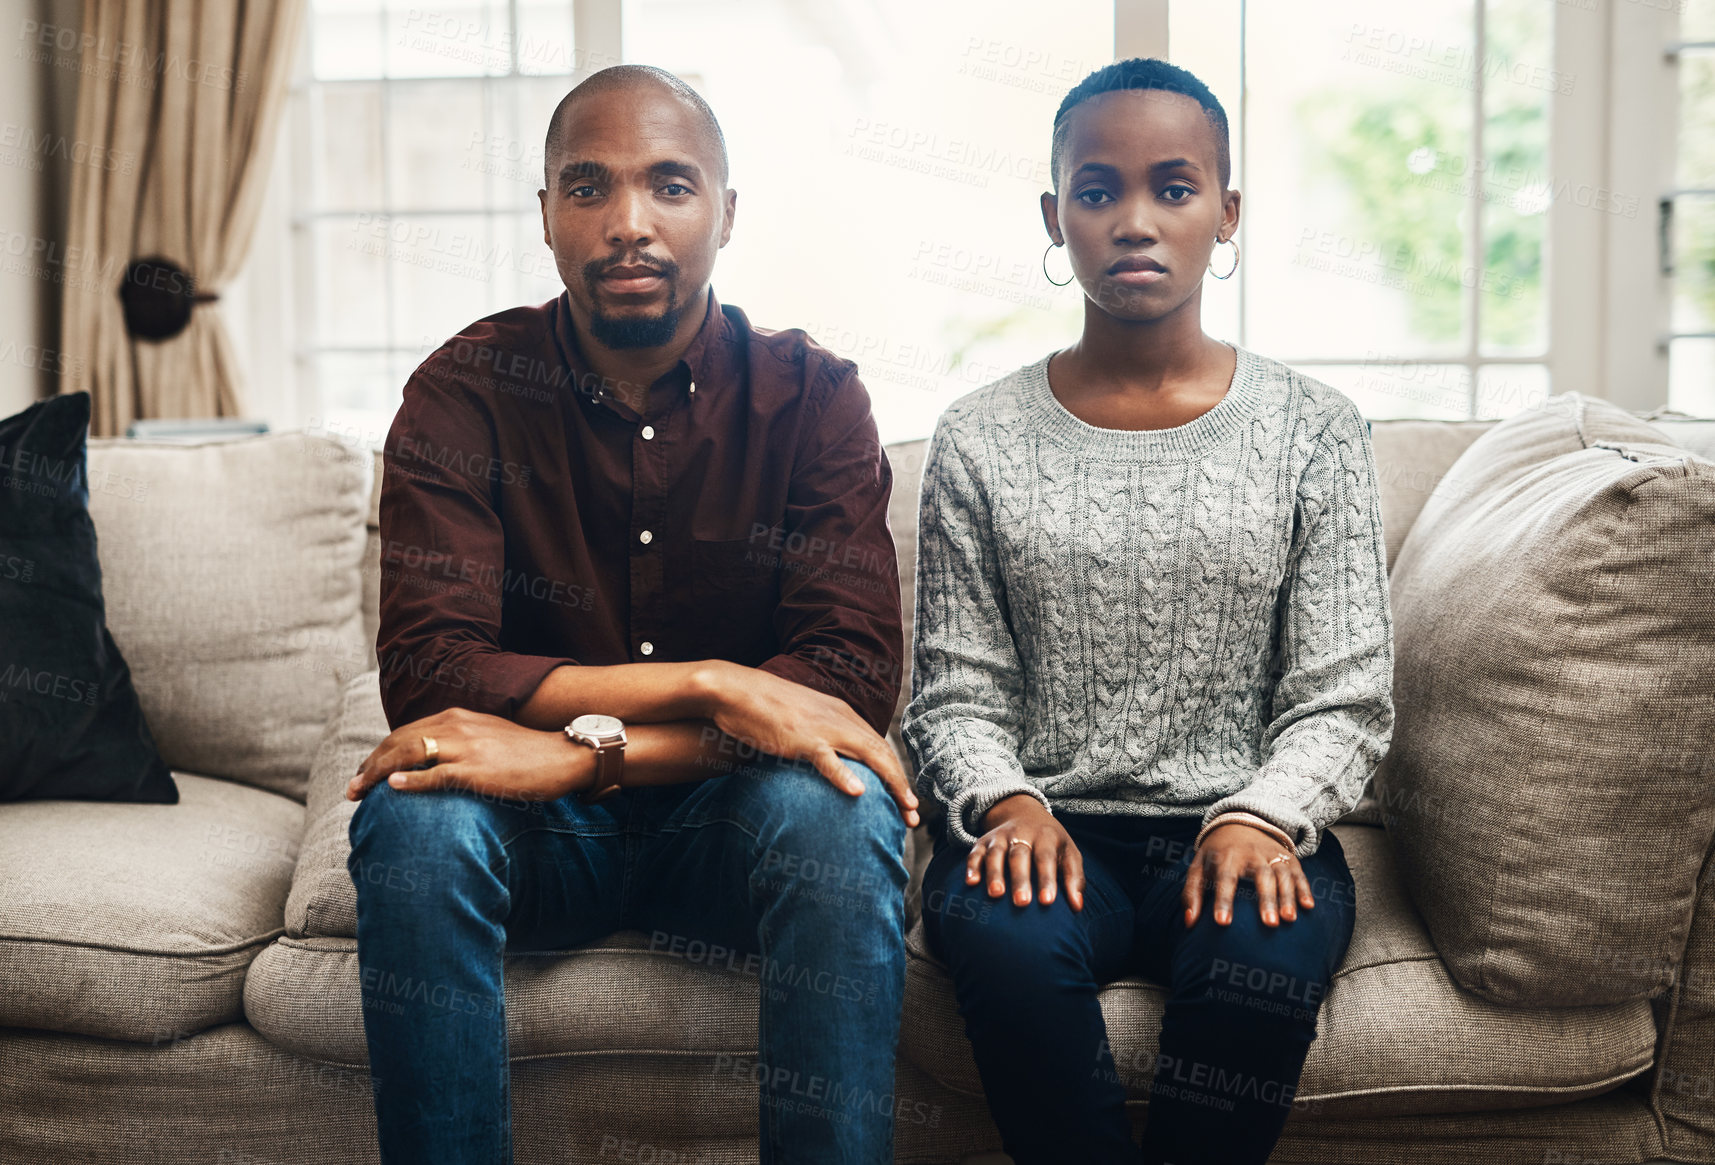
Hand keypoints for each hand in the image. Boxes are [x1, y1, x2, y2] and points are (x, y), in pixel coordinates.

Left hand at [345, 707, 591, 801]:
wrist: (564, 756)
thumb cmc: (529, 753)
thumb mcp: (488, 738)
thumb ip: (459, 743)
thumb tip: (433, 761)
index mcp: (457, 717)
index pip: (405, 732)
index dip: (380, 753)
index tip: (365, 773)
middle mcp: (457, 726)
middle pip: (398, 741)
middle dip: (369, 764)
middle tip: (352, 788)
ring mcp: (466, 747)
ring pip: (408, 755)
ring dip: (377, 773)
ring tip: (359, 791)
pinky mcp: (477, 770)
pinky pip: (435, 774)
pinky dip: (410, 781)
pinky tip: (392, 789)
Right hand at [696, 661, 919, 826]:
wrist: (735, 690)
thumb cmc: (763, 709)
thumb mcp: (803, 720)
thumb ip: (822, 737)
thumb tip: (833, 763)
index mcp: (842, 714)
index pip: (879, 747)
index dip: (896, 775)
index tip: (906, 802)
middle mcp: (840, 718)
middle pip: (882, 754)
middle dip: (902, 786)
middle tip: (914, 816)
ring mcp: (822, 727)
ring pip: (868, 755)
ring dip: (890, 783)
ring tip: (905, 808)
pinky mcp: (800, 737)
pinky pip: (827, 758)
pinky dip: (844, 775)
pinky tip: (858, 793)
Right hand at [967, 793, 1084, 909]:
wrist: (1024, 813)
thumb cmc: (1051, 844)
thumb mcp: (1068, 853)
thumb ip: (1074, 878)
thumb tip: (1077, 907)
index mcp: (1046, 837)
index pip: (1046, 858)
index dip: (1046, 879)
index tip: (1047, 902)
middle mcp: (1022, 834)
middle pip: (1020, 855)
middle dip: (1020, 879)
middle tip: (1022, 902)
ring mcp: (1000, 837)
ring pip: (996, 853)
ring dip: (994, 873)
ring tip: (996, 894)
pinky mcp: (983, 841)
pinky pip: (975, 852)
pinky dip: (972, 866)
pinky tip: (971, 883)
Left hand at [1181, 822, 1314, 927]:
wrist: (1241, 822)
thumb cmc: (1216, 853)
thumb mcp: (1199, 867)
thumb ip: (1192, 893)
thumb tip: (1189, 923)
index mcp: (1227, 855)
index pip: (1225, 878)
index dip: (1223, 900)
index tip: (1222, 922)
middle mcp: (1252, 853)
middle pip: (1261, 877)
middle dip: (1265, 900)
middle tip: (1269, 924)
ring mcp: (1272, 855)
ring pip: (1282, 876)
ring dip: (1287, 897)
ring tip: (1289, 919)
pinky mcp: (1288, 858)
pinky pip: (1299, 874)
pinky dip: (1304, 889)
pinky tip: (1309, 907)